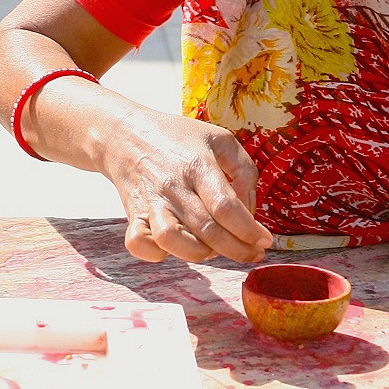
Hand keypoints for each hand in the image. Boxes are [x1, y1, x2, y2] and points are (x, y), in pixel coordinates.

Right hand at [104, 107, 272, 265]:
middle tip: (253, 252)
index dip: (250, 230)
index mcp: (197, 164)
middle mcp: (173, 185)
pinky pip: (138, 244)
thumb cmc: (178, 138)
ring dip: (199, 254)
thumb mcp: (220, 139)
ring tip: (214, 250)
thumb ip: (244, 171)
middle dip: (237, 250)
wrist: (124, 134)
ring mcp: (150, 202)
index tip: (265, 240)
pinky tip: (176, 248)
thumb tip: (249, 211)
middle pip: (207, 230)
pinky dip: (157, 254)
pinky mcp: (132, 214)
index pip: (226, 207)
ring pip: (171, 241)